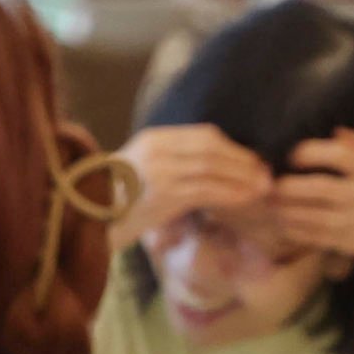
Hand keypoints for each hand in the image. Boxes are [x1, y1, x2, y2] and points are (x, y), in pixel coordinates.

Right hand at [117, 124, 272, 251]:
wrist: (87, 219)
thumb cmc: (117, 200)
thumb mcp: (142, 170)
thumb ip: (173, 162)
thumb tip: (215, 165)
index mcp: (152, 139)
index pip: (204, 135)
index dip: (235, 147)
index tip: (254, 160)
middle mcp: (155, 151)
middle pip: (212, 148)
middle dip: (244, 161)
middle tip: (266, 174)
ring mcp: (157, 172)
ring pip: (212, 168)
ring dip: (242, 178)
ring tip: (262, 188)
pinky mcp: (162, 195)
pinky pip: (205, 190)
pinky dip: (230, 193)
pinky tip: (245, 199)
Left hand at [275, 130, 353, 342]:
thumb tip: (336, 132)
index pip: (339, 156)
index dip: (308, 152)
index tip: (293, 156)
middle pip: (318, 188)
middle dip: (287, 184)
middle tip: (270, 181)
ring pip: (310, 215)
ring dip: (283, 207)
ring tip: (271, 200)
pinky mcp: (348, 243)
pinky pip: (312, 236)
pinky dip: (291, 228)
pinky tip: (282, 220)